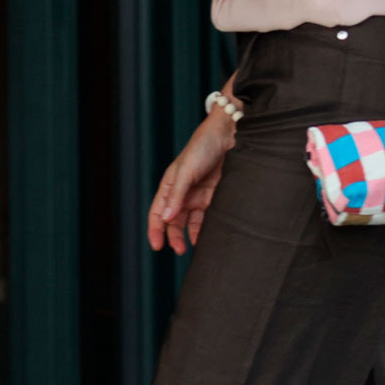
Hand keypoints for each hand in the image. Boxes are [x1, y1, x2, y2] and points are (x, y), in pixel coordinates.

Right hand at [148, 111, 234, 254]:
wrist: (229, 134)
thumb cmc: (203, 147)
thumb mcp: (186, 171)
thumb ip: (177, 195)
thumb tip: (166, 218)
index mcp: (170, 186)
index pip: (157, 212)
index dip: (155, 230)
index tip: (157, 246)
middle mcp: (182, 193)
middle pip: (174, 220)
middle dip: (174, 236)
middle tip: (179, 250)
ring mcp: (198, 194)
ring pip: (191, 221)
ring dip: (190, 234)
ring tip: (193, 248)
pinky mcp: (214, 195)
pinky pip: (207, 216)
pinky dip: (205, 227)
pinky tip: (207, 237)